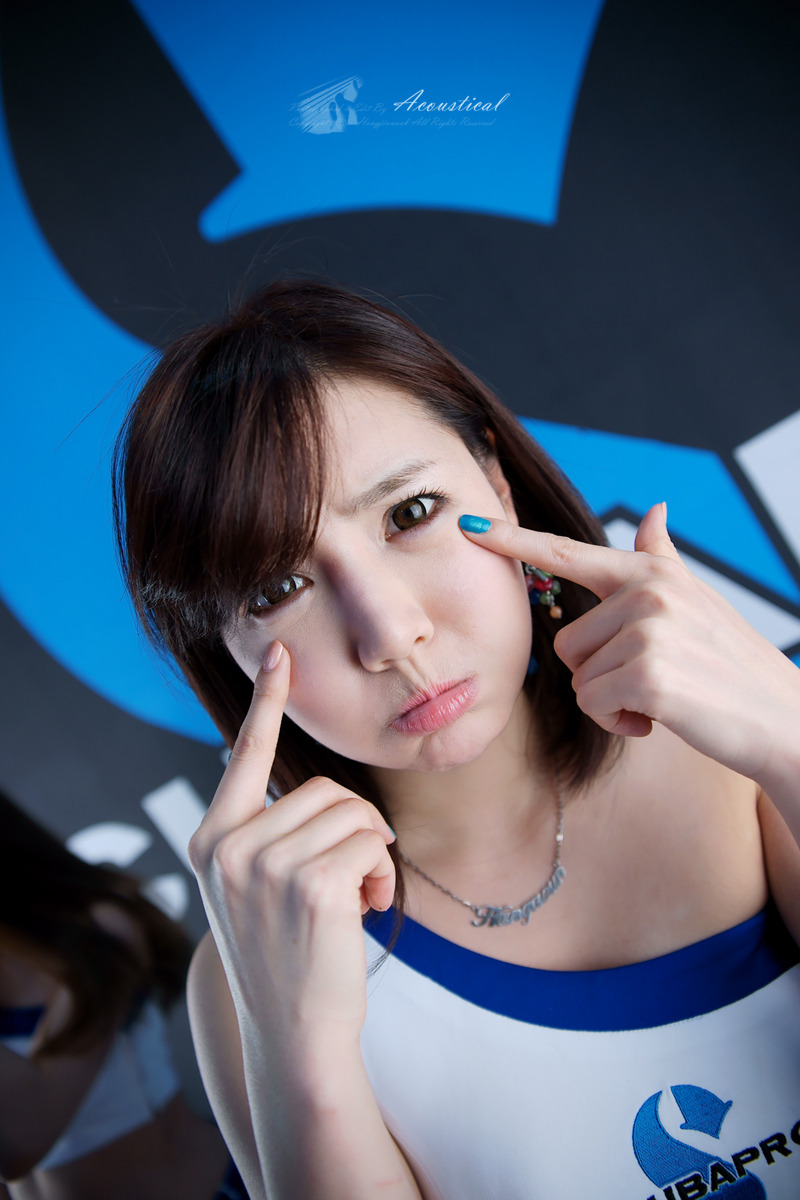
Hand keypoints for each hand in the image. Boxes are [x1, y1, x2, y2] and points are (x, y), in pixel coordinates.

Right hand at [188, 642, 395, 1036]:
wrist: (292, 1033)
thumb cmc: (284, 956)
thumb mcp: (252, 888)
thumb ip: (266, 835)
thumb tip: (312, 789)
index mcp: (212, 839)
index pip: (243, 755)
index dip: (266, 701)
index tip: (279, 654)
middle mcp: (230, 845)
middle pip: (322, 788)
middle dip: (352, 828)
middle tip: (350, 879)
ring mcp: (266, 864)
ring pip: (353, 812)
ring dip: (370, 852)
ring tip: (354, 899)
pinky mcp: (311, 883)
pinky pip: (371, 841)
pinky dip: (382, 873)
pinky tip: (366, 910)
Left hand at [460, 503, 799, 788]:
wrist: (781, 716)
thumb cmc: (730, 662)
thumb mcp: (696, 598)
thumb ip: (660, 557)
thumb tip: (654, 509)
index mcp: (648, 572)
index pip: (566, 552)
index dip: (512, 540)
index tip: (468, 524)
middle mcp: (646, 591)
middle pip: (566, 642)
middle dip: (598, 673)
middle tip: (651, 678)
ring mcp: (648, 630)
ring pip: (580, 678)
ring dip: (611, 701)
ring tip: (662, 696)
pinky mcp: (648, 674)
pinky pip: (595, 705)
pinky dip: (620, 723)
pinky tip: (660, 718)